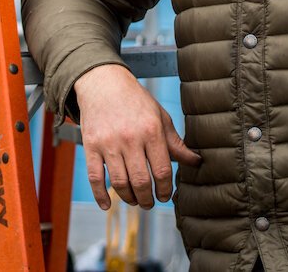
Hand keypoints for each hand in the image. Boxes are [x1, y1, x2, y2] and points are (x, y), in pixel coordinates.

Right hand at [73, 64, 200, 210]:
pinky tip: (107, 204)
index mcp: (151, 131)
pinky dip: (100, 195)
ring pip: (120, 183)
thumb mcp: (160, 117)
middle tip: (149, 203)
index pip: (162, 171)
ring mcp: (109, 143)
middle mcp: (130, 138)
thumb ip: (176, 143)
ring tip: (134, 200)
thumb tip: (196, 162)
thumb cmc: (136, 101)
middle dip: (147, 199)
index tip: (164, 196)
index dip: (164, 190)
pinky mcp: (91, 145)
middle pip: (141, 181)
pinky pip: (94, 177)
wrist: (103, 83)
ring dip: (129, 198)